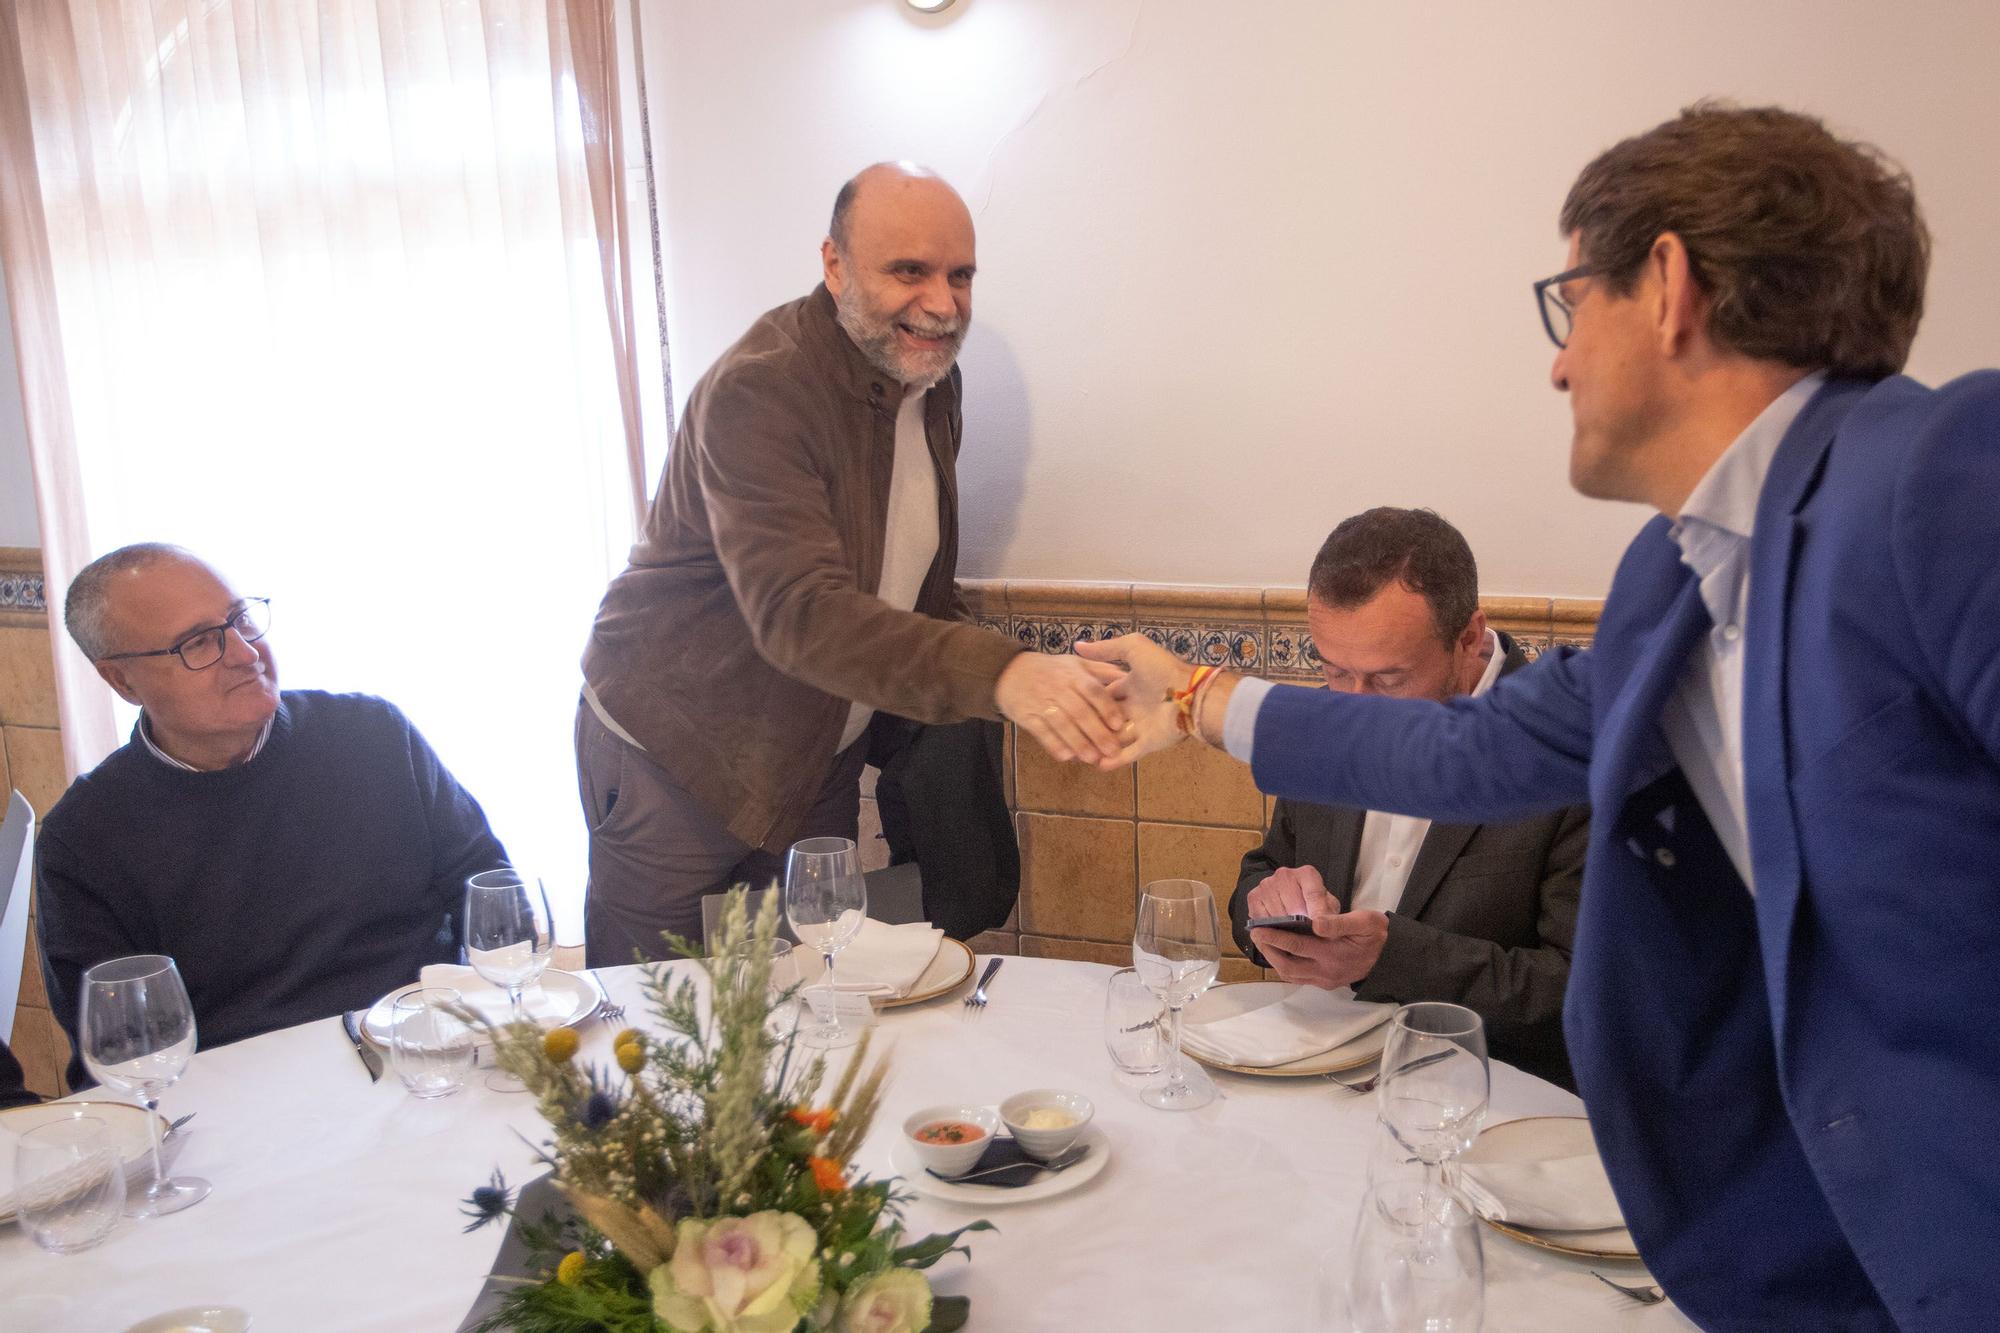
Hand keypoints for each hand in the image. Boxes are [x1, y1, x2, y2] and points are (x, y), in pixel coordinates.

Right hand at [996, 651, 1128, 762]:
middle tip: (1113, 751)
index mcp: (1074, 675)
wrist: (1010, 671)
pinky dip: (1053, 744)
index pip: (1093, 691)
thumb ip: (1101, 669)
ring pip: (1062, 724)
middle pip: (1080, 711)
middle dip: (1097, 732)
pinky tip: (1066, 756)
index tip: (1119, 724)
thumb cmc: (1051, 669)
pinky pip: (1041, 732)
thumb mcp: (1076, 663)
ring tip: (1092, 759)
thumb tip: (1126, 677)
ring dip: (1078, 742)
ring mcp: (1041, 702)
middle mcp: (1058, 688)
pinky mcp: (1026, 716)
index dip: (1106, 708)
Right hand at [1071, 633, 1197, 766]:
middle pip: (1106, 718)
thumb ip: (1106, 648)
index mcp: (1131, 685)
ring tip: (1075, 754)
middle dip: (1090, 724)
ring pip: (1114, 739)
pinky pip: (1128, 755)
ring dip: (1098, 745)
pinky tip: (1096, 765)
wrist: (1188, 693)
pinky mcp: (1149, 743)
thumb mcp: (1133, 648)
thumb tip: (1078, 644)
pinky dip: (1114, 761)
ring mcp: (1142, 726)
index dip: (1087, 700)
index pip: (1104, 695)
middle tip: (1068, 732)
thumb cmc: (1161, 669)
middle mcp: (1135, 706)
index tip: (1067, 705)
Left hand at [1248, 870, 1388, 989]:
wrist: (1390, 955)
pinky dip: (1285, 965)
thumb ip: (1338, 922)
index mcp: (1334, 954)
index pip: (1298, 946)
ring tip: (1263, 943)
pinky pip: (1299, 977)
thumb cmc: (1376, 934)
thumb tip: (1315, 922)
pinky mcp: (1326, 983)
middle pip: (1288, 966)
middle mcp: (1327, 972)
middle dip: (1269, 950)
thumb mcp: (1364, 921)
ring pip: (1291, 975)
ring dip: (1274, 960)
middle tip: (1256, 934)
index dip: (1275, 937)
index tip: (1258, 928)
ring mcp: (1326, 980)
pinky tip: (1278, 952)